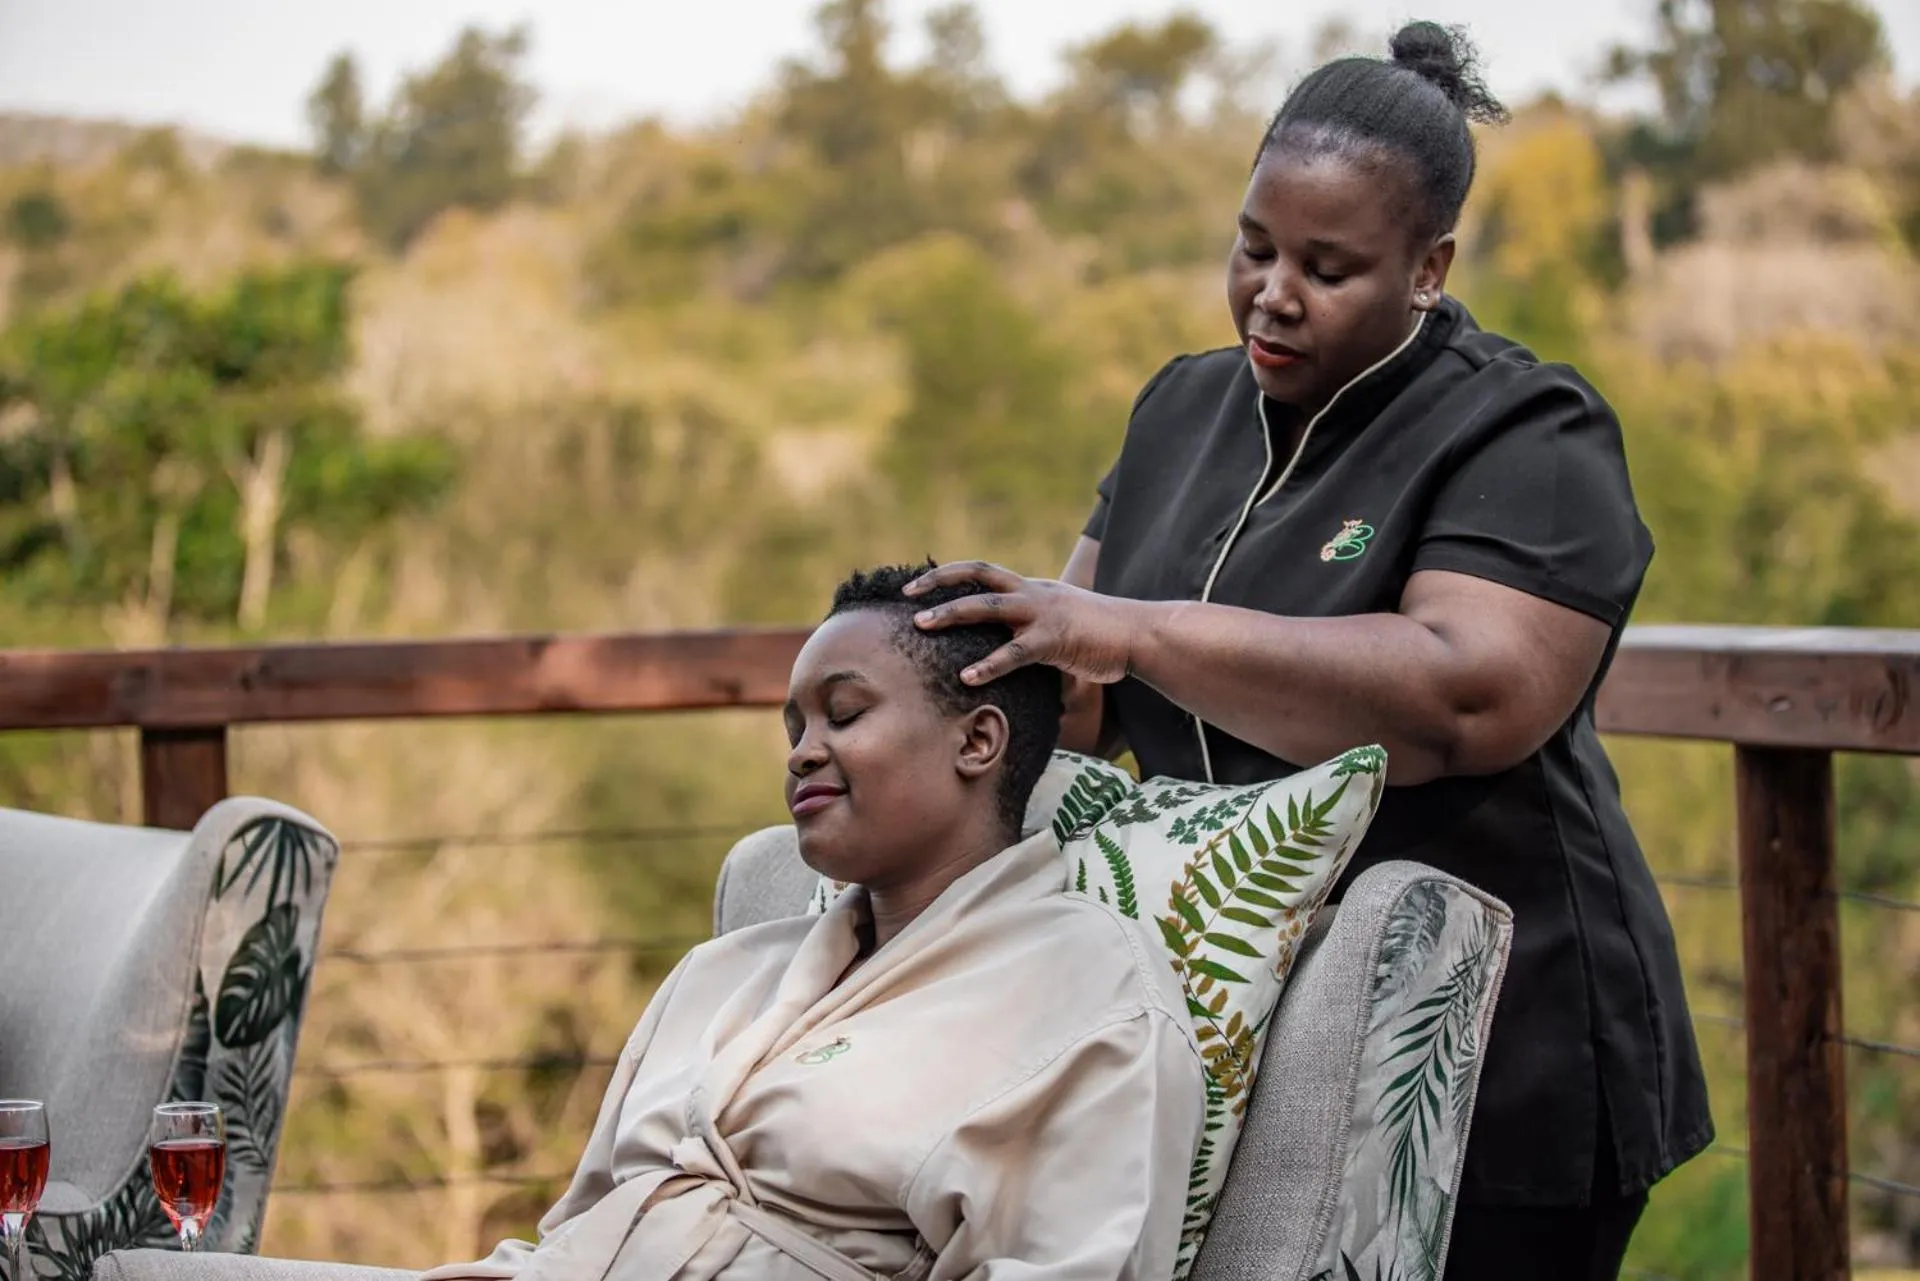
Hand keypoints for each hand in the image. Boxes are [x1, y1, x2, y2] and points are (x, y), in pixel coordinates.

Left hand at [903, 561, 1139, 685]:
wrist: (1139, 634)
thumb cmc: (1100, 635)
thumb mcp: (1060, 623)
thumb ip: (1030, 631)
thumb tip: (1007, 652)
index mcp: (1031, 588)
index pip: (983, 572)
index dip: (950, 575)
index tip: (920, 585)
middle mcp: (1032, 593)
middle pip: (977, 575)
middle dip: (939, 583)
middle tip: (907, 596)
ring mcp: (1042, 613)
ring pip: (988, 606)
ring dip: (952, 613)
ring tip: (922, 625)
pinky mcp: (1055, 639)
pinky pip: (1014, 651)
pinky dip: (989, 664)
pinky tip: (967, 677)